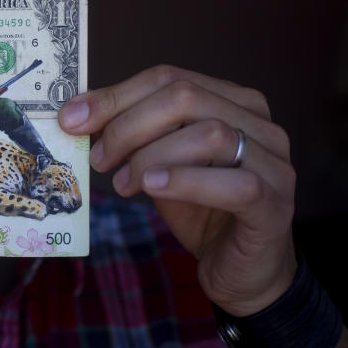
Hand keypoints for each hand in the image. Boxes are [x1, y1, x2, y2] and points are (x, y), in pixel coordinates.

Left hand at [58, 65, 296, 316]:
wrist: (241, 268)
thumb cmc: (200, 208)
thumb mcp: (159, 162)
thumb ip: (131, 134)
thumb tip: (76, 114)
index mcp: (233, 100)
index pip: (167, 78)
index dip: (114, 96)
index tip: (71, 119)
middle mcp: (260, 123)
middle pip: (185, 98)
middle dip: (128, 125)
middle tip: (99, 158)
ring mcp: (275, 163)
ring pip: (211, 134)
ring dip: (152, 156)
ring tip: (124, 184)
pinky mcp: (276, 206)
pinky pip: (236, 183)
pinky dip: (187, 181)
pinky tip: (153, 188)